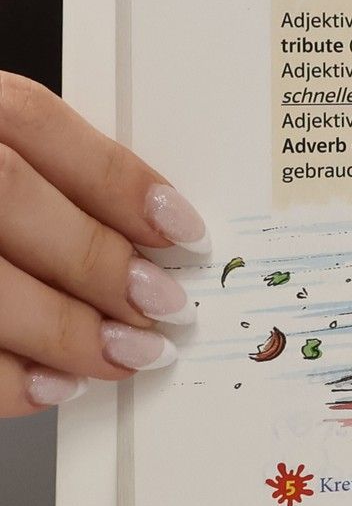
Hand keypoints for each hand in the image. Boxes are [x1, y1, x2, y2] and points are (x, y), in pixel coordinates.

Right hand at [0, 73, 203, 416]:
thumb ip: (47, 181)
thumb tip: (145, 236)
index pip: (31, 121)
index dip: (116, 178)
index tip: (181, 228)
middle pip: (8, 197)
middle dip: (98, 260)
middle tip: (162, 306)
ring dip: (64, 329)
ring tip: (124, 354)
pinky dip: (7, 377)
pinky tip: (53, 384)